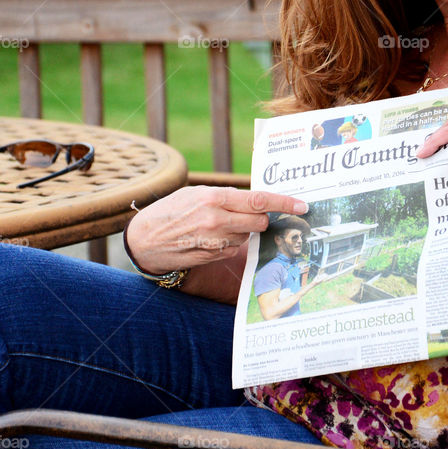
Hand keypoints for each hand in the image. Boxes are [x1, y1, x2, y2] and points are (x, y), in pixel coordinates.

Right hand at [126, 186, 307, 275]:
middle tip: (254, 213)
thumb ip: (226, 195)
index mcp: (215, 198)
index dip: (285, 203)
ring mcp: (216, 241)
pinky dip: (231, 240)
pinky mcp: (214, 256)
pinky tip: (212, 236)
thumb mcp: (196, 193)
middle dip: (263, 217)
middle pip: (260, 220)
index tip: (302, 205)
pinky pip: (235, 246)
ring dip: (243, 229)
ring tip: (219, 224)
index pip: (260, 200)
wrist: (145, 239)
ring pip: (248, 234)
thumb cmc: (171, 210)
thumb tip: (255, 199)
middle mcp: (217, 220)